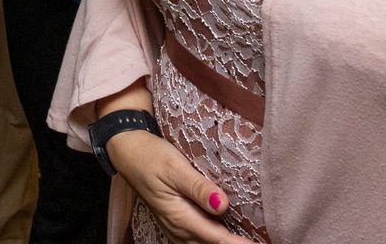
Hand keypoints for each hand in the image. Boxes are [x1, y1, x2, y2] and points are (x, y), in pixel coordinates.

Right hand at [107, 129, 246, 242]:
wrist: (127, 151)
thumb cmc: (150, 156)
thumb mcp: (174, 167)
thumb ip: (198, 187)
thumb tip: (222, 204)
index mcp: (179, 217)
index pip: (216, 238)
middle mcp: (177, 228)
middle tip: (258, 242)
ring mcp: (175, 227)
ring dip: (222, 243)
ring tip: (245, 240)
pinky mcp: (176, 222)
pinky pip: (197, 240)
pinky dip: (213, 240)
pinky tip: (225, 235)